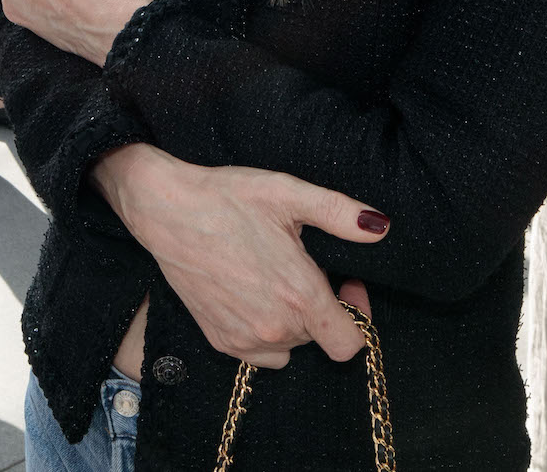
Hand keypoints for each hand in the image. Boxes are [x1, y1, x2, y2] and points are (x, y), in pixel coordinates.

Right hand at [96, 145, 382, 368]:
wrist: (165, 209)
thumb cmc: (227, 197)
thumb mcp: (288, 193)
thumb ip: (340, 214)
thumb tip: (381, 228)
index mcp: (300, 295)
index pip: (350, 343)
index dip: (357, 315)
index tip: (345, 284)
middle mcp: (275, 327)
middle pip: (318, 337)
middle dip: (319, 305)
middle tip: (300, 265)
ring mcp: (244, 338)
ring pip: (289, 347)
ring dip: (292, 322)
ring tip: (273, 280)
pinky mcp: (219, 340)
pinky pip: (259, 352)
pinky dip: (263, 332)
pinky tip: (250, 294)